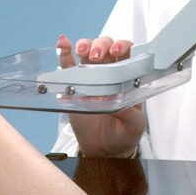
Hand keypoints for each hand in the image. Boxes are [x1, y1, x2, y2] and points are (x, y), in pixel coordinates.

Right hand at [57, 35, 145, 157]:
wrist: (103, 150)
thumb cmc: (124, 134)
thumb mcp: (133, 125)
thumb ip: (127, 112)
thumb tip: (115, 101)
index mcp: (127, 78)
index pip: (128, 53)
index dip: (123, 46)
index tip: (117, 50)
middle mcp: (109, 72)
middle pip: (106, 46)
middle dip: (101, 45)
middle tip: (96, 56)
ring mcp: (90, 76)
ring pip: (87, 50)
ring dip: (84, 45)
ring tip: (81, 51)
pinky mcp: (73, 84)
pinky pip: (67, 64)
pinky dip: (64, 52)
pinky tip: (62, 43)